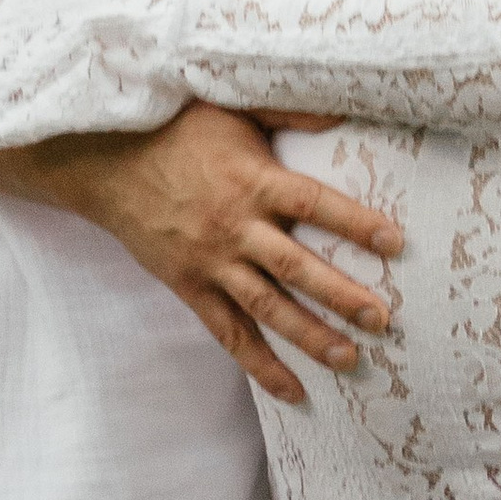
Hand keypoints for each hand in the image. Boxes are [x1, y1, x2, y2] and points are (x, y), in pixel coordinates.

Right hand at [15, 101, 398, 406]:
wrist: (106, 163)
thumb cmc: (176, 130)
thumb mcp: (232, 107)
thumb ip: (290, 110)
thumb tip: (345, 109)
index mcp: (252, 180)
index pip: (314, 204)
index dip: (355, 222)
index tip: (394, 243)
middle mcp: (234, 227)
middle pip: (296, 267)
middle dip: (341, 295)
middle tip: (382, 319)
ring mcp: (211, 263)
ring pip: (267, 308)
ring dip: (310, 337)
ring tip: (350, 359)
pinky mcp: (190, 288)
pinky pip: (228, 334)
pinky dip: (260, 365)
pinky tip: (294, 391)